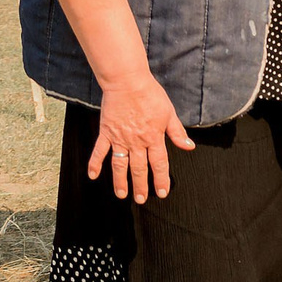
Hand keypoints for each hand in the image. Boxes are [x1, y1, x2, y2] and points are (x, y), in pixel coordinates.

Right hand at [86, 72, 194, 202]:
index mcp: (154, 137)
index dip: (161, 179)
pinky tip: (92, 175)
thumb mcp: (169, 113)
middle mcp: (136, 141)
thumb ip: (177, 132)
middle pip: (139, 168)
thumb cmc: (150, 95)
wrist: (127, 82)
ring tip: (121, 194)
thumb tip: (189, 146)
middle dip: (140, 186)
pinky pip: (99, 151)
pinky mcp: (106, 132)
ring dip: (120, 181)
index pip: (159, 164)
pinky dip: (95, 163)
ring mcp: (120, 138)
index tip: (161, 193)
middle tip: (141, 199)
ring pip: (120, 164)